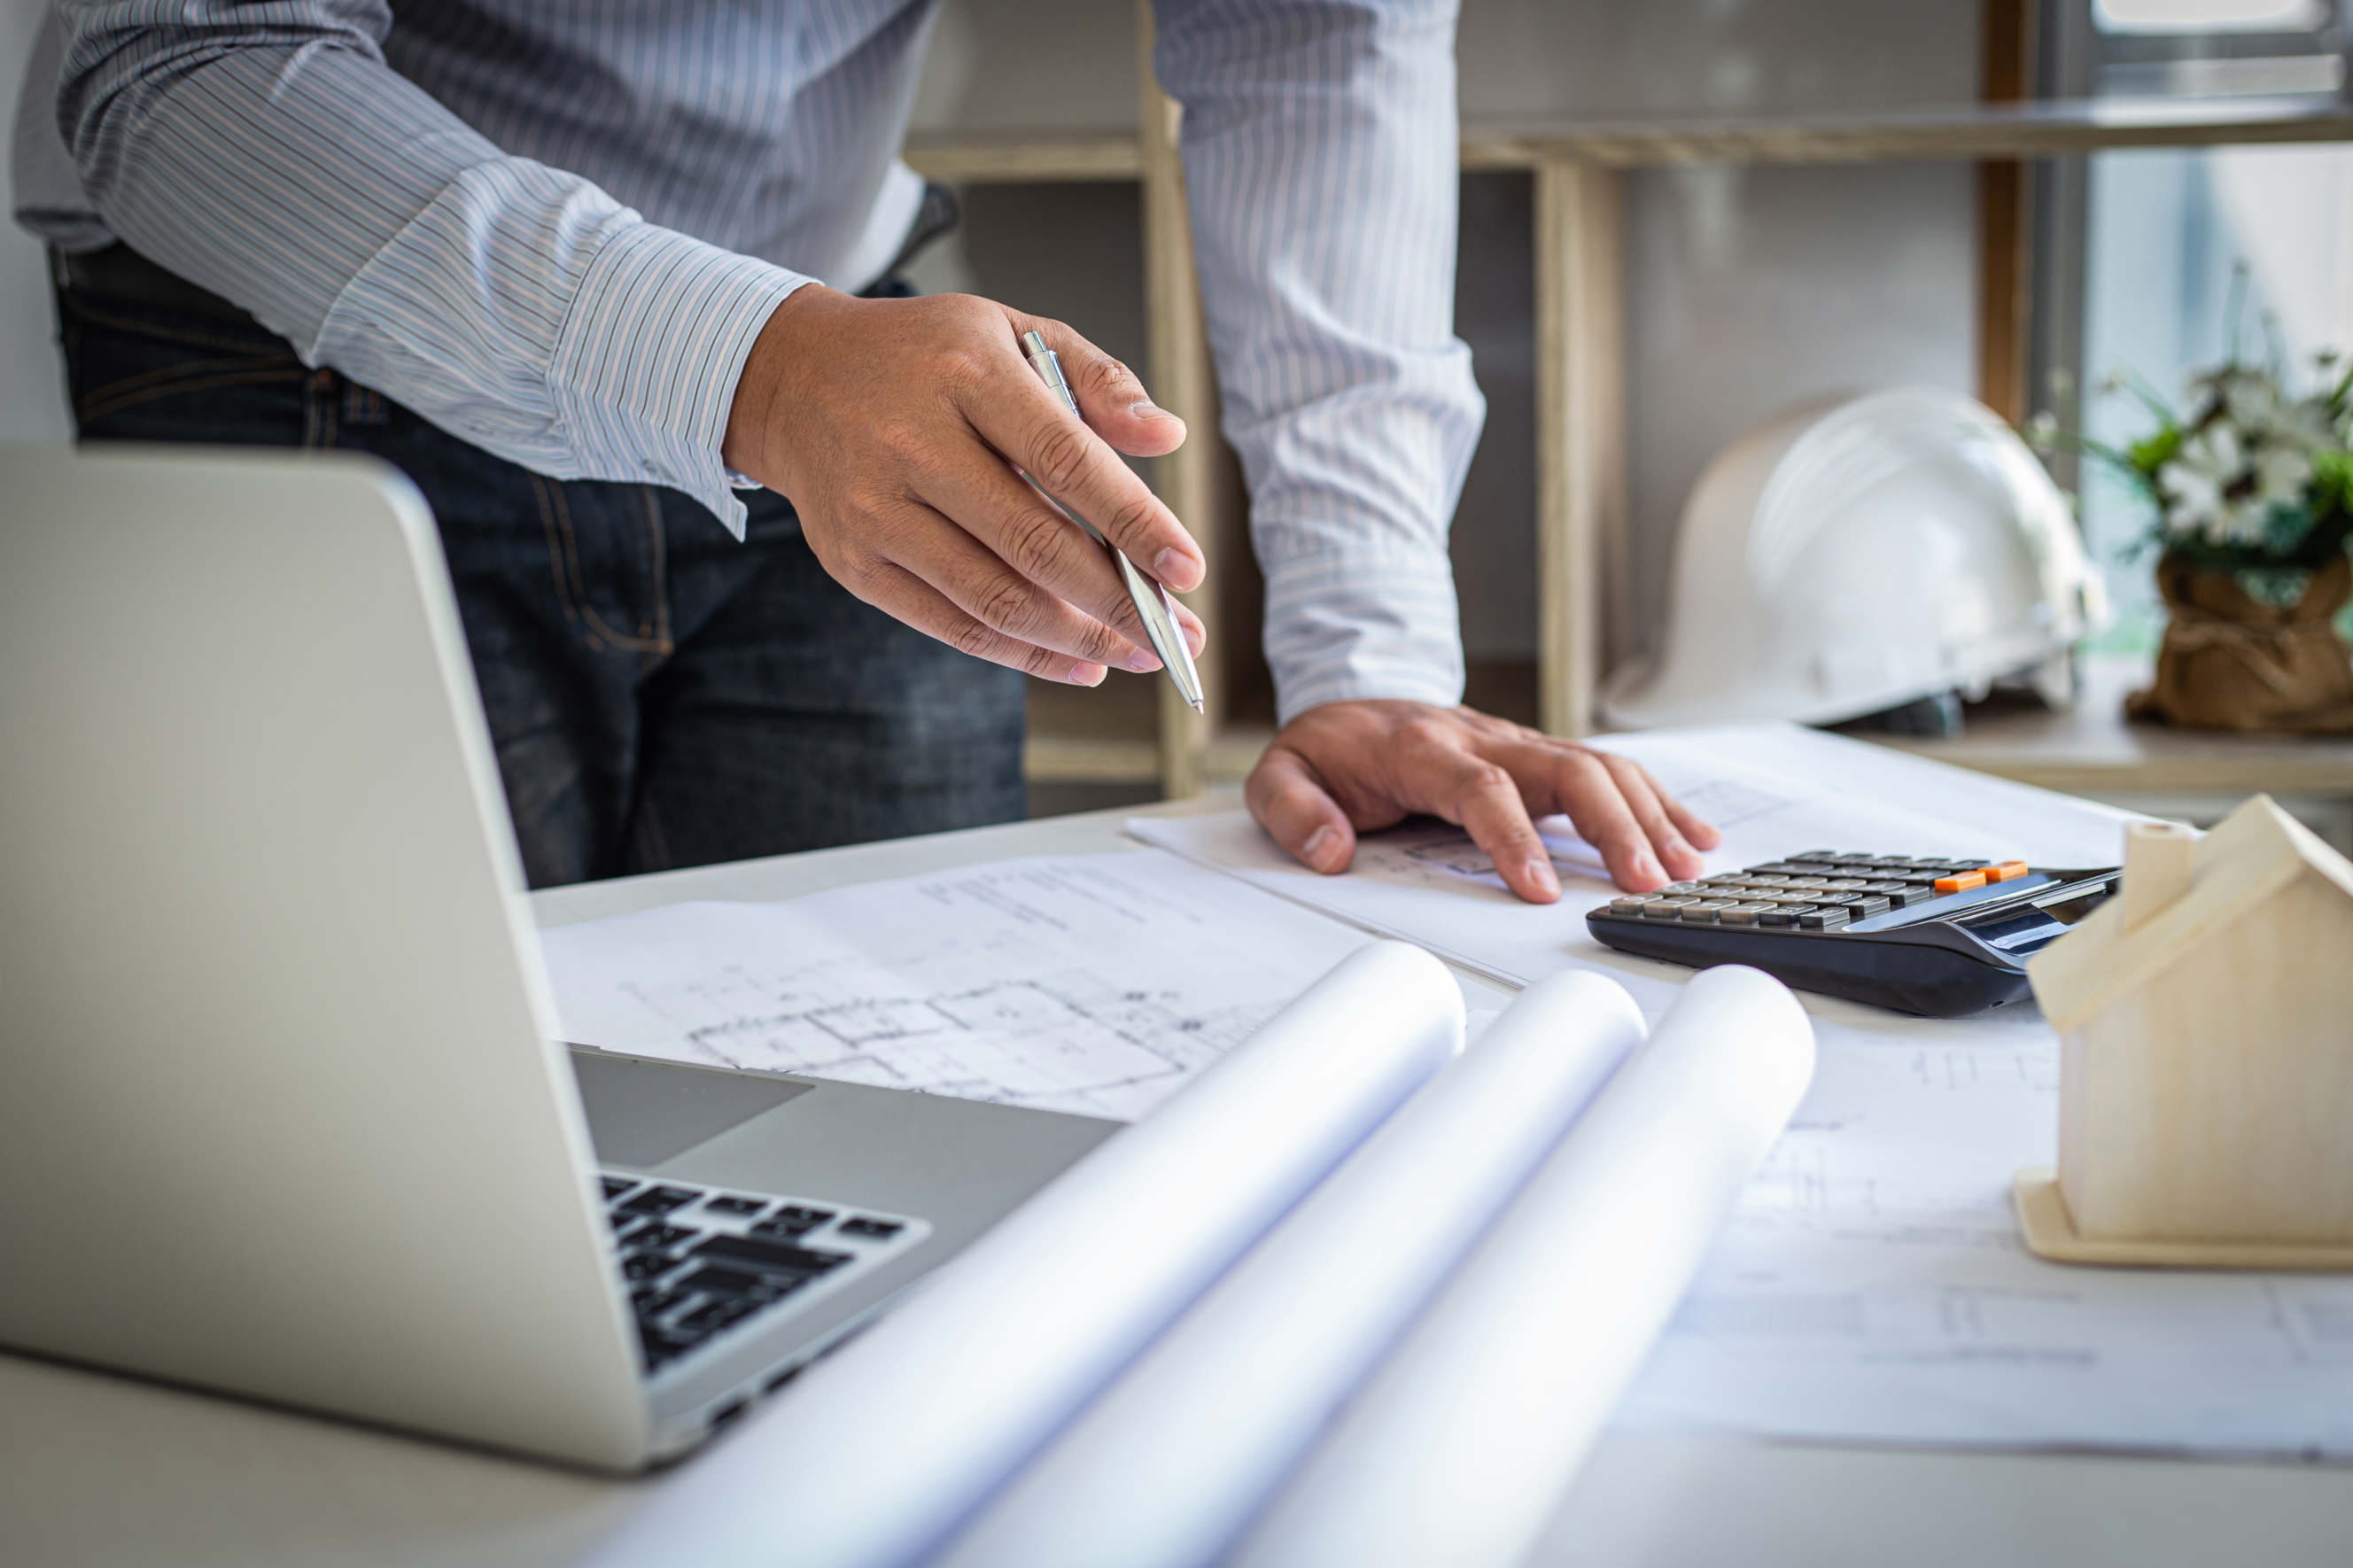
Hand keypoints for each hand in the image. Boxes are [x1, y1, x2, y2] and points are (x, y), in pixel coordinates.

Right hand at [724, 286, 1206, 684]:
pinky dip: (1026, 653)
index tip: (1189, 568)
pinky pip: (955, 626)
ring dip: (1081, 639)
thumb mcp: (1010, 332)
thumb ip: (1096, 378)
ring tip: (1141, 654)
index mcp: (964, 374)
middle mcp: (912, 444)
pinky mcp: (856, 565)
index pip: (1064, 457)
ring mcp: (876, 512)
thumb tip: (1168, 435)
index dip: (1132, 520)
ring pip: (996, 598)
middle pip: (1034, 544)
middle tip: (1182, 634)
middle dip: (1121, 601)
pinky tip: (1080, 662)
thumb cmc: (925, 359)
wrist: (793, 382)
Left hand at [1245, 701, 1720, 899]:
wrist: (1349, 700)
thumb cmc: (1326, 749)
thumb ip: (1293, 811)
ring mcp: (1518, 744)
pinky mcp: (1539, 757)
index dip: (1514, 837)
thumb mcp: (1278, 775)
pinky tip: (1694, 836)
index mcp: (1421, 749)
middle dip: (1613, 826)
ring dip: (1648, 815)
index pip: (1481, 788)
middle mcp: (1483, 738)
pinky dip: (1656, 801)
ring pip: (1599, 766)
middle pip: (1566, 769)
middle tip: (1647, 884)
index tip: (1540, 890)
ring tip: (1685, 869)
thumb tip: (1331, 852)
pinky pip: (1607, 771)